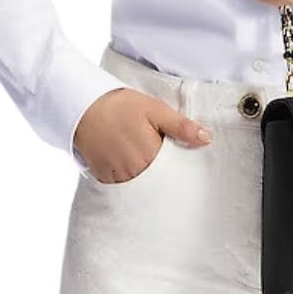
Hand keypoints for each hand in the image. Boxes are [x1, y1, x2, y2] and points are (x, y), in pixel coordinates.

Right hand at [72, 87, 212, 183]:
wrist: (86, 106)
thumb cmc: (123, 106)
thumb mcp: (156, 110)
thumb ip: (181, 127)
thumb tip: (207, 139)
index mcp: (151, 155)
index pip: (174, 170)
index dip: (179, 165)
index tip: (182, 161)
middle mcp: (134, 171)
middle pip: (158, 181)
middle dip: (164, 174)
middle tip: (163, 159)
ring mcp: (118, 177)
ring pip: (141, 186)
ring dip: (146, 178)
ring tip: (143, 159)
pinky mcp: (104, 179)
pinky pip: (122, 187)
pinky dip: (129, 180)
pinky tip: (130, 166)